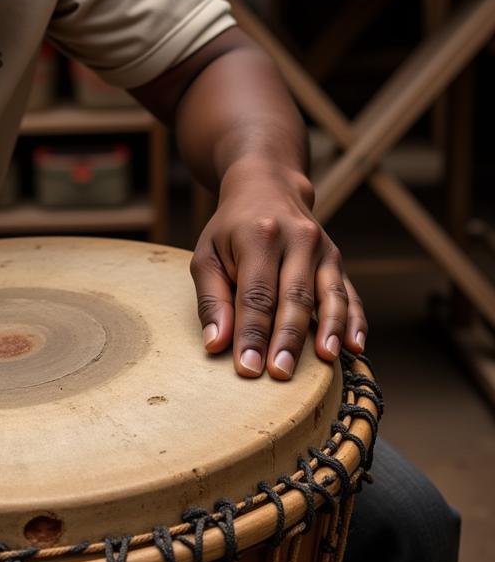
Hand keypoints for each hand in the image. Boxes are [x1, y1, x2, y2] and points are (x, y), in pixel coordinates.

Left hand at [190, 159, 366, 379]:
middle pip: (294, 296)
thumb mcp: (207, 255)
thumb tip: (217, 343)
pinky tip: (355, 347)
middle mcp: (297, 239)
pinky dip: (354, 321)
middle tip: (280, 374)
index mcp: (258, 236)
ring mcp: (323, 249)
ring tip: (325, 363)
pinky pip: (349, 294)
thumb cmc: (230, 229)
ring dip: (328, 331)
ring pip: (329, 295)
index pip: (256, 294)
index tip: (248, 368)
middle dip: (287, 339)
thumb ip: (211, 299)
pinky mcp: (337, 260)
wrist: (267, 187)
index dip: (252, 333)